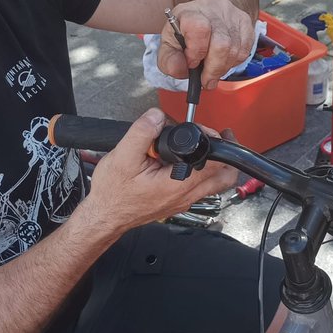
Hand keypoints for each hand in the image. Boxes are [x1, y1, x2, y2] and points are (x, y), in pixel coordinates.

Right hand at [79, 108, 236, 235]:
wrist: (105, 216)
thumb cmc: (113, 193)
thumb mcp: (122, 157)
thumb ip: (142, 133)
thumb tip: (156, 115)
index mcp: (178, 183)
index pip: (215, 164)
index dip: (215, 142)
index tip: (206, 130)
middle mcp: (186, 195)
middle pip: (225, 177)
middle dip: (227, 155)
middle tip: (219, 139)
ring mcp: (184, 201)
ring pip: (215, 184)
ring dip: (216, 165)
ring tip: (204, 147)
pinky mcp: (177, 202)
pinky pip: (201, 188)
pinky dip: (202, 174)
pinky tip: (185, 163)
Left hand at [157, 0, 254, 87]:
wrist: (204, 14)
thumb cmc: (185, 32)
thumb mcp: (169, 45)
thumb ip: (169, 60)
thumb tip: (179, 69)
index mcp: (188, 12)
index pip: (199, 28)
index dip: (196, 52)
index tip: (192, 64)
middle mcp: (211, 9)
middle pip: (221, 44)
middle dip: (214, 69)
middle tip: (206, 79)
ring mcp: (230, 14)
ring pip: (234, 50)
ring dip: (223, 67)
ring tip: (213, 69)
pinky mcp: (244, 21)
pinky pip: (245, 50)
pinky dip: (234, 62)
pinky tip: (224, 59)